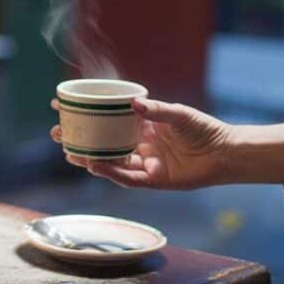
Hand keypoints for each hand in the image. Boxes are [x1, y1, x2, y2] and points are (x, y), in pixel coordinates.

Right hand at [50, 97, 233, 189]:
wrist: (226, 153)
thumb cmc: (204, 129)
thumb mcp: (179, 114)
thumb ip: (157, 110)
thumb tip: (133, 103)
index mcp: (142, 126)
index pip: (108, 119)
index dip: (87, 114)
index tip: (63, 105)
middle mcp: (138, 145)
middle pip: (102, 143)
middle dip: (79, 139)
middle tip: (57, 133)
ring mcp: (144, 163)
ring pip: (109, 162)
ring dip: (88, 157)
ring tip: (69, 152)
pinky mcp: (153, 180)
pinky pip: (126, 178)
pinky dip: (110, 172)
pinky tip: (94, 165)